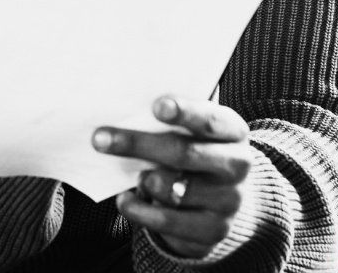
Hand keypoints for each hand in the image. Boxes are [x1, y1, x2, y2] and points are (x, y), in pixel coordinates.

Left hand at [93, 95, 252, 258]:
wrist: (223, 201)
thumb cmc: (196, 152)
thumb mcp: (194, 132)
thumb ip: (171, 121)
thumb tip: (125, 110)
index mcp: (233, 132)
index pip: (211, 120)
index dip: (185, 112)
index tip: (156, 106)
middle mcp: (237, 165)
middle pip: (184, 153)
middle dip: (139, 144)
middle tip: (100, 138)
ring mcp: (228, 201)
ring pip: (175, 189)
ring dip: (145, 179)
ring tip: (134, 174)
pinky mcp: (213, 231)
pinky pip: (168, 222)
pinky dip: (139, 210)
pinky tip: (124, 200)